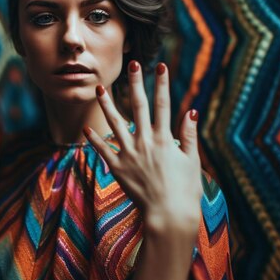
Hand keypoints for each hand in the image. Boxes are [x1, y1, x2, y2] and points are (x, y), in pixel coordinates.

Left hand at [84, 61, 202, 245]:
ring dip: (107, 104)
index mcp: (165, 139)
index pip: (164, 105)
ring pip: (116, 123)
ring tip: (99, 88)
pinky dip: (95, 139)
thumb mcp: (192, 161)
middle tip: (133, 64)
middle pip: (139, 106)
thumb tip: (191, 112)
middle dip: (136, 83)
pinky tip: (87, 128)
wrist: (169, 215)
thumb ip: (189, 136)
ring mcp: (130, 155)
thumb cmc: (184, 190)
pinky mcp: (118, 169)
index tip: (160, 66)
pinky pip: (104, 151)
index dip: (162, 84)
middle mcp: (146, 143)